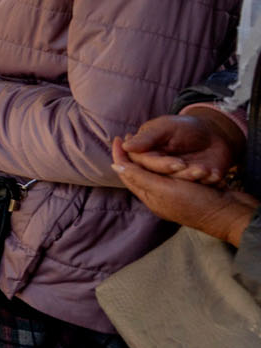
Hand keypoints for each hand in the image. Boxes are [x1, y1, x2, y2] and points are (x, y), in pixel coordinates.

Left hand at [113, 139, 257, 244]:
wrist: (230, 213)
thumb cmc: (197, 203)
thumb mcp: (164, 189)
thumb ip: (140, 178)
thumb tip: (117, 167)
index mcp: (151, 197)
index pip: (129, 174)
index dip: (121, 156)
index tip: (118, 138)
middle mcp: (160, 195)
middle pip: (142, 172)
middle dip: (136, 154)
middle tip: (131, 135)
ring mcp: (176, 192)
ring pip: (159, 171)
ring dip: (153, 156)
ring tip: (146, 141)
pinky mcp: (191, 188)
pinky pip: (176, 172)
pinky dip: (172, 162)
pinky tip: (170, 151)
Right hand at [119, 112, 241, 185]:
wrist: (215, 134)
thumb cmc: (186, 127)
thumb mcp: (167, 127)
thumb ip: (148, 137)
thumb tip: (125, 146)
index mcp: (146, 154)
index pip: (145, 165)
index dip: (160, 165)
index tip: (178, 163)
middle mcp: (158, 169)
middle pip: (161, 178)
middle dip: (180, 173)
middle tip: (192, 165)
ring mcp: (176, 177)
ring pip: (179, 185)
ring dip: (194, 177)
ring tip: (205, 169)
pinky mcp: (193, 183)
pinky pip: (199, 188)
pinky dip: (208, 180)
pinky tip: (213, 173)